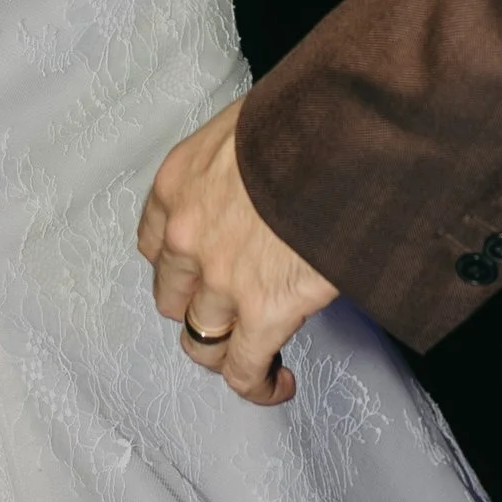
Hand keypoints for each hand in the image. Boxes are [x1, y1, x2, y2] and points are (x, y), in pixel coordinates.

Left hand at [137, 97, 338, 404]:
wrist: (347, 133)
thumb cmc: (310, 116)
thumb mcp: (251, 126)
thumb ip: (236, 168)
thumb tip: (262, 188)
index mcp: (178, 184)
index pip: (154, 245)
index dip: (181, 266)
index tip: (203, 272)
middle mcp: (185, 236)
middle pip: (173, 299)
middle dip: (201, 308)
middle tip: (235, 309)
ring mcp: (221, 279)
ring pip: (202, 341)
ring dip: (229, 350)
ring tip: (259, 352)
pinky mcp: (264, 311)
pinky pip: (244, 370)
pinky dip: (259, 384)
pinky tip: (279, 383)